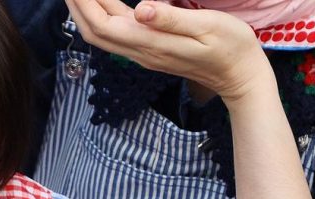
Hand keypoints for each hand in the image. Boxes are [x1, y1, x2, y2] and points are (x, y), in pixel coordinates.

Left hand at [66, 0, 271, 103]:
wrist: (238, 75)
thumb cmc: (229, 47)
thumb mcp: (207, 26)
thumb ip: (172, 18)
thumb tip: (140, 9)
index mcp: (149, 43)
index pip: (103, 24)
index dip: (84, 3)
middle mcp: (139, 51)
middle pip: (93, 32)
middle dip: (76, 7)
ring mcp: (142, 53)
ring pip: (102, 35)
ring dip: (84, 13)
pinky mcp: (148, 51)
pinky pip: (115, 35)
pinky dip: (101, 17)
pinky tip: (100, 4)